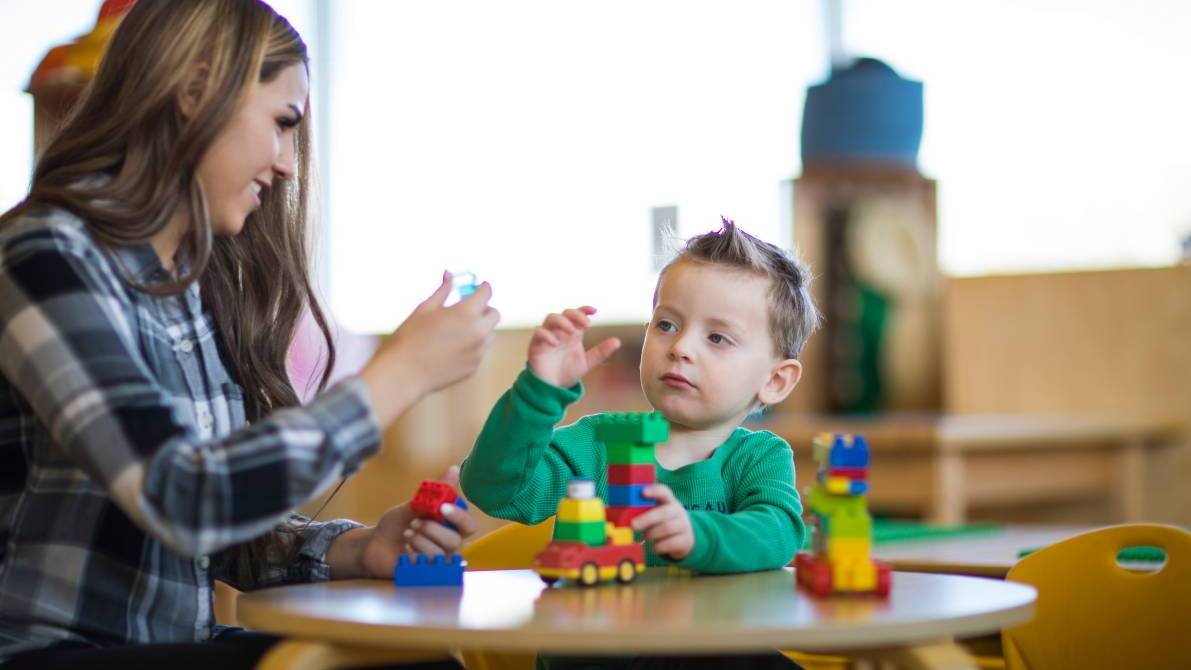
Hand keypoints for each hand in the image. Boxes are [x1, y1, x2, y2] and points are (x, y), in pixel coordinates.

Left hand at [358, 466, 477, 578]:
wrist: (374, 543)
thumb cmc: (397, 524)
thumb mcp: (414, 505)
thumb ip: (436, 492)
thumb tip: (454, 470)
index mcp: (450, 528)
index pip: (468, 526)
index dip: (459, 517)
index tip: (442, 508)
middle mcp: (448, 547)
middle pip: (455, 541)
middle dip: (433, 529)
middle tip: (415, 522)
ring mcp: (438, 562)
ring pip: (441, 553)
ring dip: (421, 540)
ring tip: (407, 533)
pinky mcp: (425, 574)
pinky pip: (427, 566)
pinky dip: (414, 554)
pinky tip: (404, 550)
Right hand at [361, 272, 499, 426]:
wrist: (404, 373)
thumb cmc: (410, 337)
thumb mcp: (425, 308)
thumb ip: (443, 290)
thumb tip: (449, 274)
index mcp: (466, 313)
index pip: (486, 294)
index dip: (484, 287)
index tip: (480, 286)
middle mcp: (478, 332)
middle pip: (494, 314)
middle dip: (484, 309)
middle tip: (468, 309)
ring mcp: (478, 351)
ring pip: (489, 334)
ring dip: (480, 328)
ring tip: (456, 331)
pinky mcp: (474, 367)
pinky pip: (480, 351)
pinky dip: (472, 346)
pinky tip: (451, 348)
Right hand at [528, 306, 619, 387]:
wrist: (553, 389)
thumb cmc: (568, 372)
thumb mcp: (587, 363)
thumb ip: (601, 352)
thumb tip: (617, 341)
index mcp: (573, 333)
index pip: (577, 315)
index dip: (584, 309)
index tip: (594, 310)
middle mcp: (560, 332)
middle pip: (564, 313)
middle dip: (575, 315)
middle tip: (586, 325)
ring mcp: (548, 337)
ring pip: (550, 318)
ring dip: (562, 322)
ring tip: (572, 332)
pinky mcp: (536, 346)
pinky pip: (538, 333)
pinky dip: (546, 334)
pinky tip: (555, 343)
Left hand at [631, 484, 694, 560]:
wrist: (685, 538)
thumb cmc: (664, 522)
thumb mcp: (657, 513)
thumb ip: (645, 511)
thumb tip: (625, 517)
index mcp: (669, 501)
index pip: (664, 492)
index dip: (654, 491)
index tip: (642, 492)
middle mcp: (678, 511)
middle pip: (664, 513)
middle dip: (647, 519)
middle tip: (633, 525)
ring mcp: (684, 525)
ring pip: (667, 528)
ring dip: (651, 534)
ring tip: (644, 537)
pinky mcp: (685, 540)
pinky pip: (671, 543)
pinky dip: (658, 546)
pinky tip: (654, 547)